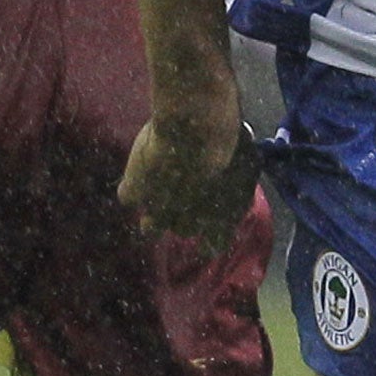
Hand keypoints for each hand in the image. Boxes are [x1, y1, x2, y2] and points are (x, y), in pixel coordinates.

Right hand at [118, 109, 260, 252]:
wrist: (197, 131)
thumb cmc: (230, 144)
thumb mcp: (246, 161)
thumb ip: (240, 176)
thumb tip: (239, 174)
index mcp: (220, 221)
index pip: (213, 245)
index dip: (208, 238)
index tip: (207, 230)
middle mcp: (187, 223)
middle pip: (182, 229)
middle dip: (183, 214)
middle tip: (183, 194)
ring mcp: (158, 211)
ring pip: (150, 227)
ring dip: (155, 210)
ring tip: (157, 189)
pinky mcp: (135, 192)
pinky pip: (128, 196)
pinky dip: (133, 185)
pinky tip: (140, 171)